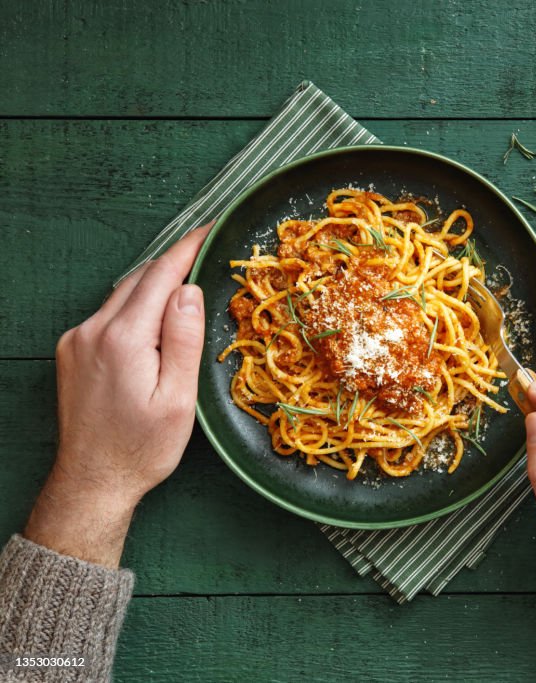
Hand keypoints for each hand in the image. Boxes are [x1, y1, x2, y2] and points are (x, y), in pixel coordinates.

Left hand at [23, 226, 209, 567]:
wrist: (92, 481)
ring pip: (124, 294)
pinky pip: (110, 313)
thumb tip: (190, 290)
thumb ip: (184, 340)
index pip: (161, 276)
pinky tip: (158, 316)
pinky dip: (137, 304)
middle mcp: (93, 330)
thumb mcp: (178, 400)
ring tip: (190, 279)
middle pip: (141, 279)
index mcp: (124, 339)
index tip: (214, 227)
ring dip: (157, 283)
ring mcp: (78, 340)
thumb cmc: (143, 448)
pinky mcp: (72, 351)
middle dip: (176, 261)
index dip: (189, 247)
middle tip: (209, 248)